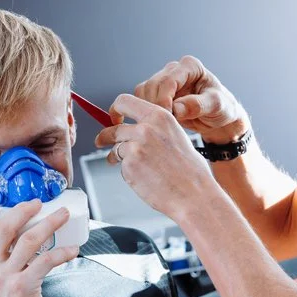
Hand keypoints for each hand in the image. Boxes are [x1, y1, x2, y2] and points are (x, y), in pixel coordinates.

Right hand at [0, 200, 79, 296]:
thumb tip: (17, 244)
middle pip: (2, 229)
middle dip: (22, 210)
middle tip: (38, 202)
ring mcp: (5, 279)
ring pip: (27, 240)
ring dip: (49, 223)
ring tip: (63, 215)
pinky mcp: (24, 289)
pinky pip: (45, 261)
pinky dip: (62, 252)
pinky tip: (72, 249)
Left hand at [94, 94, 215, 219]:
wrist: (193, 194)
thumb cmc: (190, 171)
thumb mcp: (176, 136)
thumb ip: (155, 129)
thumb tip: (134, 129)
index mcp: (159, 116)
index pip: (124, 101)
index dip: (114, 110)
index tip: (113, 118)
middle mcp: (145, 128)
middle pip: (114, 128)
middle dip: (105, 136)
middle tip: (102, 141)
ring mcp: (135, 147)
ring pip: (116, 148)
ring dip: (116, 157)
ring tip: (133, 167)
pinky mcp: (129, 165)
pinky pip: (122, 166)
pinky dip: (129, 172)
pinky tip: (144, 178)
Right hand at [134, 56, 249, 143]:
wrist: (218, 117)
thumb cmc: (222, 108)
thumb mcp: (216, 106)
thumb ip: (197, 105)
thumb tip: (176, 108)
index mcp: (190, 66)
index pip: (169, 80)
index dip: (164, 99)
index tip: (168, 116)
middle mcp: (175, 69)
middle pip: (153, 85)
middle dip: (156, 106)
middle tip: (165, 124)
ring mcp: (164, 80)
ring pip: (143, 92)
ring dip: (149, 109)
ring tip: (163, 124)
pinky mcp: (157, 93)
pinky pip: (142, 100)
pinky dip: (146, 111)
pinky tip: (157, 122)